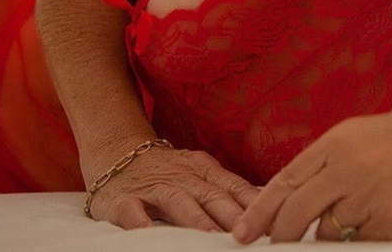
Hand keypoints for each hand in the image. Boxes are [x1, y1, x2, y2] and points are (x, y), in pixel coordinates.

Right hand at [85, 146, 261, 231]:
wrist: (118, 153)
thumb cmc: (169, 172)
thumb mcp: (202, 175)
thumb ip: (230, 193)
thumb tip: (269, 211)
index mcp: (206, 171)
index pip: (235, 187)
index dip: (254, 203)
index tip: (273, 220)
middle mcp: (183, 177)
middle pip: (212, 195)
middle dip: (232, 214)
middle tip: (249, 234)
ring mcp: (153, 187)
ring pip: (178, 202)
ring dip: (195, 219)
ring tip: (211, 238)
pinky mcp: (123, 199)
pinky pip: (131, 211)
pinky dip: (140, 222)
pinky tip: (148, 234)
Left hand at [231, 102, 391, 243]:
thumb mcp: (359, 137)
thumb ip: (325, 163)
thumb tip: (292, 197)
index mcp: (335, 143)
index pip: (285, 182)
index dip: (260, 211)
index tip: (243, 232)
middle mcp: (346, 169)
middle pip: (295, 214)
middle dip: (280, 235)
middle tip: (275, 245)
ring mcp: (366, 198)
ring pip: (325, 233)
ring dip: (326, 234)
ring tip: (351, 215)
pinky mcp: (387, 224)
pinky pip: (357, 242)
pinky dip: (359, 237)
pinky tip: (378, 216)